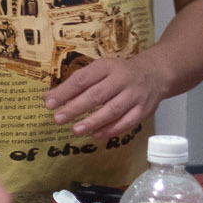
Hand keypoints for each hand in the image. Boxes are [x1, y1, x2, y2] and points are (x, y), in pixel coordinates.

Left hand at [45, 56, 165, 138]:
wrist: (155, 73)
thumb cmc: (119, 73)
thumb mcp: (99, 70)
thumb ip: (75, 84)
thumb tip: (48, 98)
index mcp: (107, 67)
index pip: (83, 79)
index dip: (65, 91)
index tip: (49, 103)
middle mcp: (122, 79)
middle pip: (97, 95)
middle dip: (75, 108)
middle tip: (58, 119)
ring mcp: (134, 95)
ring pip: (113, 110)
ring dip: (93, 122)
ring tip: (75, 130)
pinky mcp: (144, 110)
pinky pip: (127, 122)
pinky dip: (111, 130)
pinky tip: (95, 135)